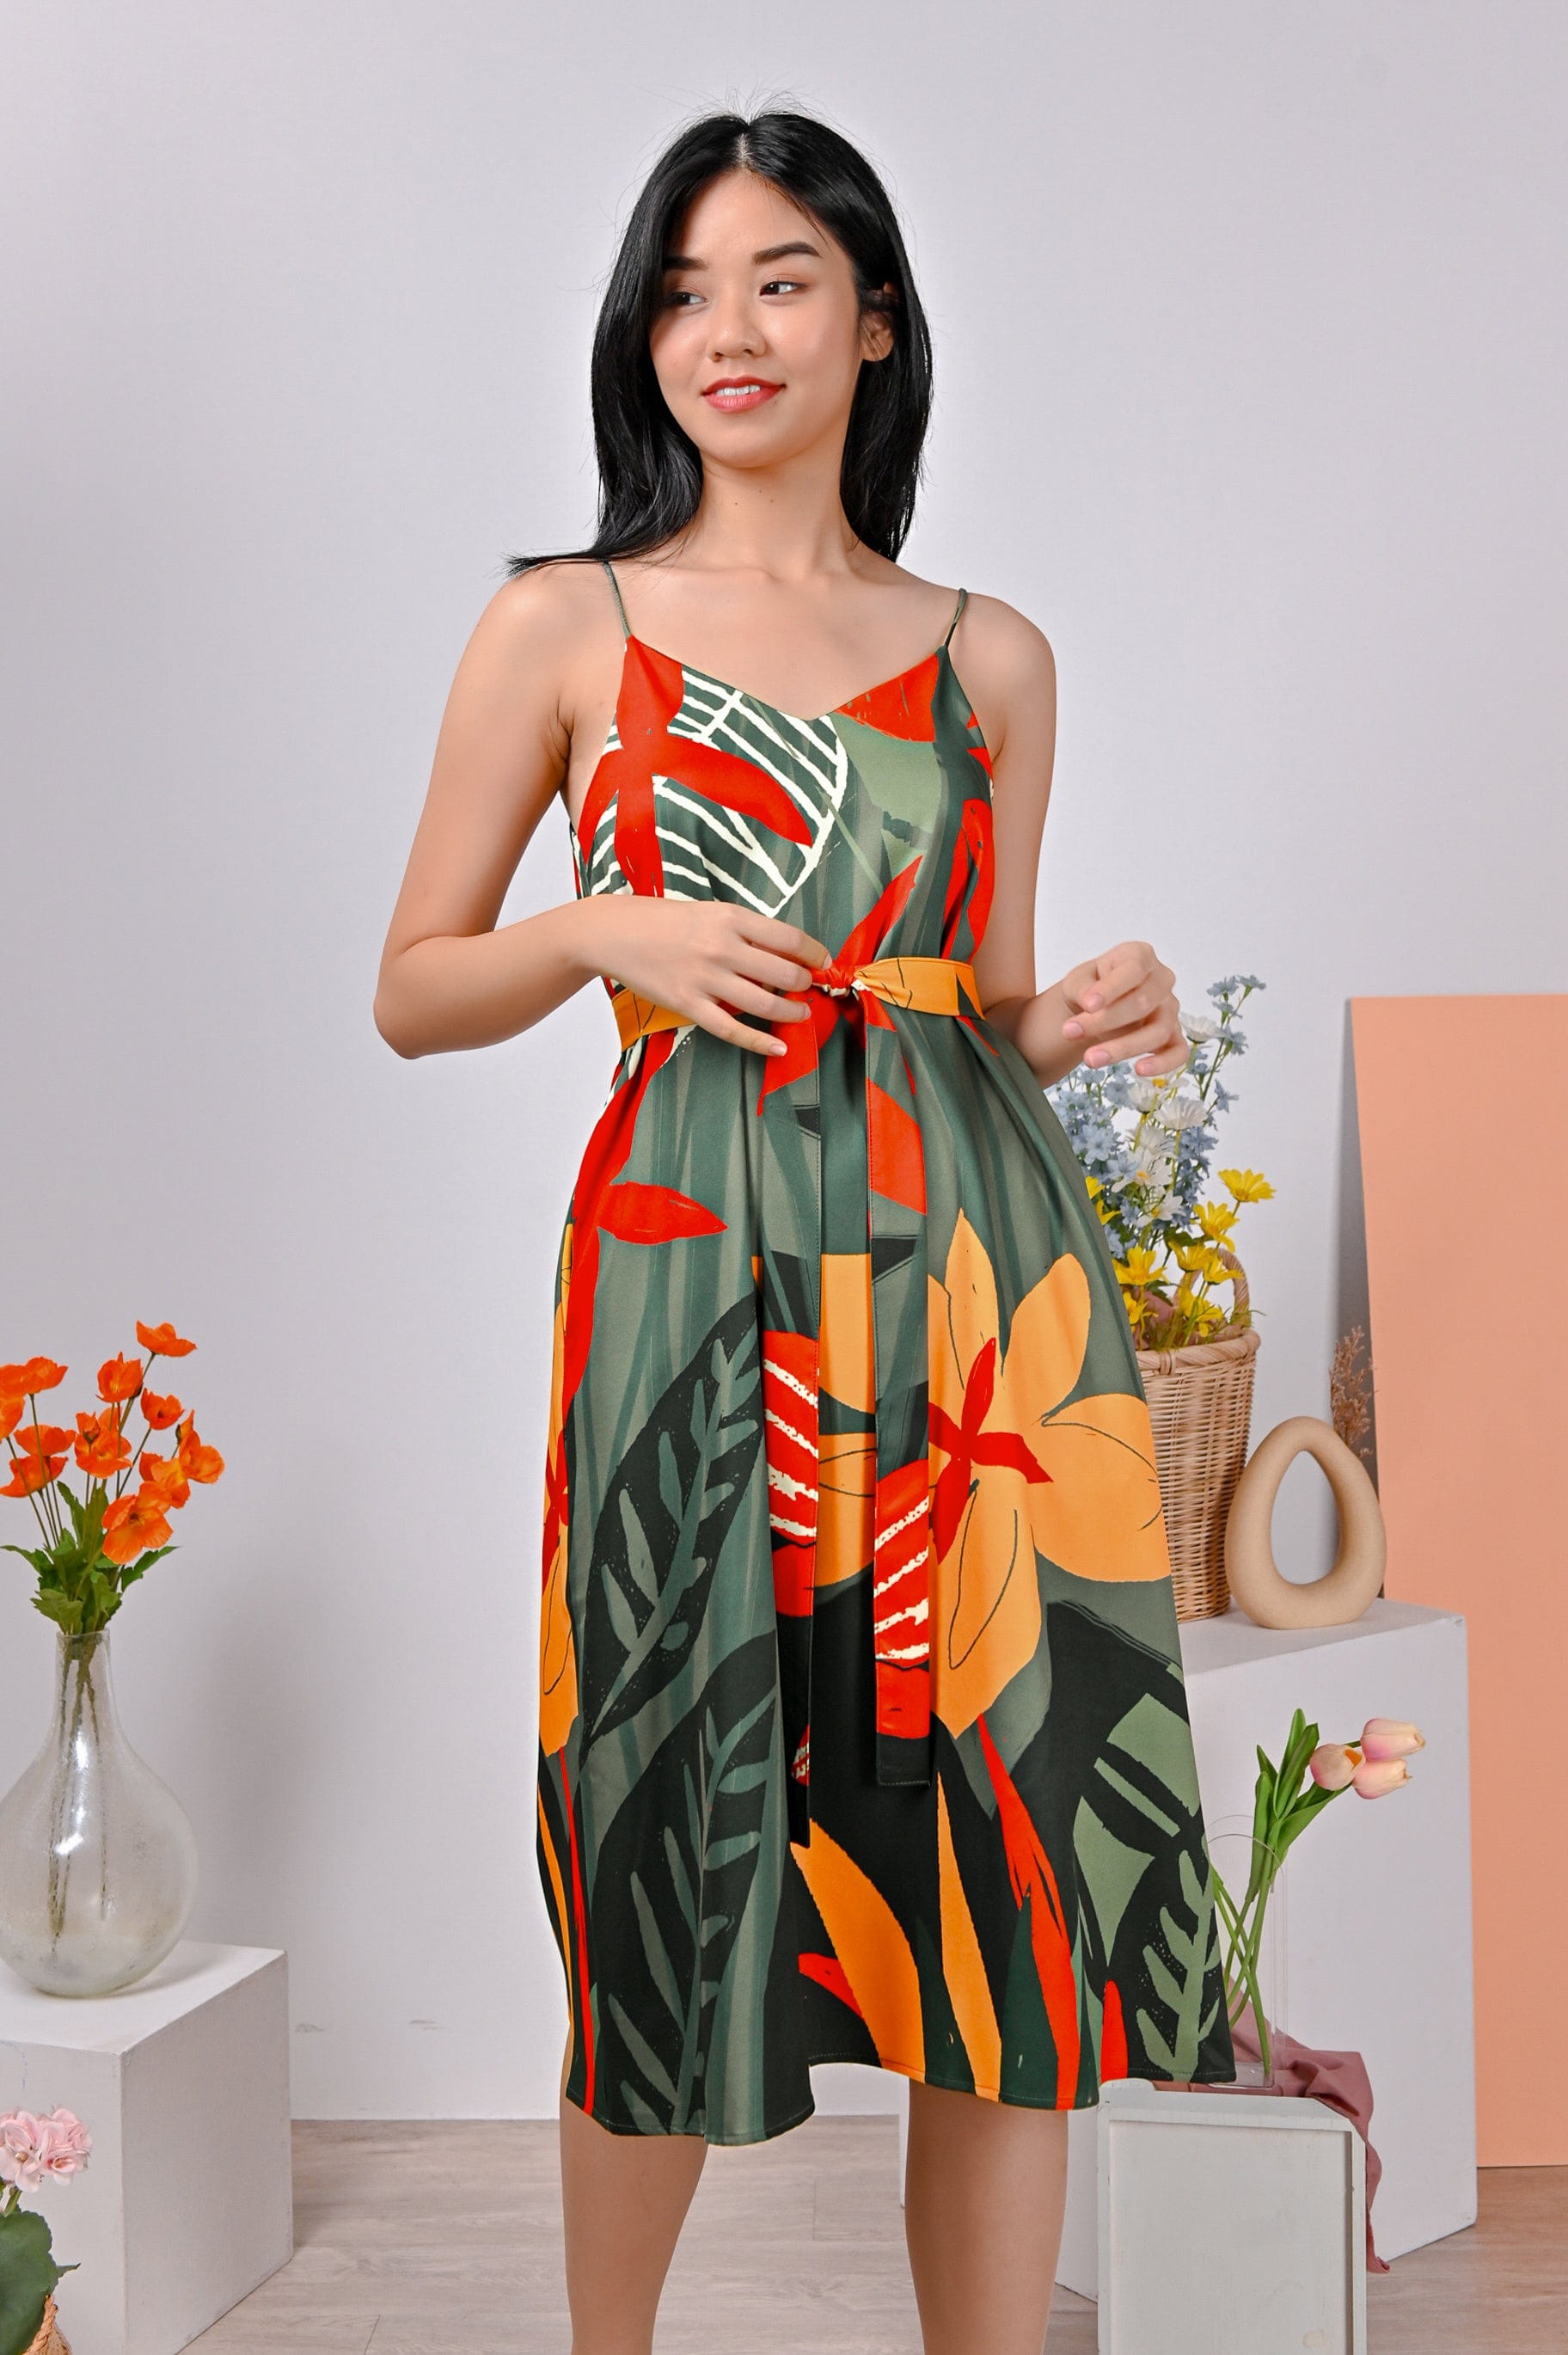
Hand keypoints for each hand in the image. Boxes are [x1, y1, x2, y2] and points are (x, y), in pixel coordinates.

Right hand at [582, 898, 828, 1057]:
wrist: (612, 933)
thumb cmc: (659, 919)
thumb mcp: (707, 911)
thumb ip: (742, 930)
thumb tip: (782, 952)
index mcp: (730, 917)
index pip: (789, 938)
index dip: (814, 954)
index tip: (822, 962)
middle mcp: (721, 947)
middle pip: (784, 973)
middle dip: (805, 984)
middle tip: (809, 988)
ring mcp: (705, 978)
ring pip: (765, 1004)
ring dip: (792, 1011)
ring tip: (801, 1012)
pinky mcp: (688, 1004)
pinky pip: (733, 1029)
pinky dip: (760, 1041)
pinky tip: (779, 1046)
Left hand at [1057, 940, 1187, 1074]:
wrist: (1096, 1006)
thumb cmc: (1091, 986)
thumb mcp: (1078, 980)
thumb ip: (1083, 988)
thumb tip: (1091, 1003)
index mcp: (1141, 956)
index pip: (1133, 970)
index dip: (1111, 988)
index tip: (1088, 1005)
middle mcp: (1162, 980)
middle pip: (1142, 1003)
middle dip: (1104, 1021)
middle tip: (1070, 1032)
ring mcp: (1170, 1009)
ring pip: (1157, 1031)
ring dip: (1123, 1048)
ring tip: (1090, 1059)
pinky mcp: (1173, 1035)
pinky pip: (1178, 1052)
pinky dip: (1162, 1064)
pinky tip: (1139, 1070)